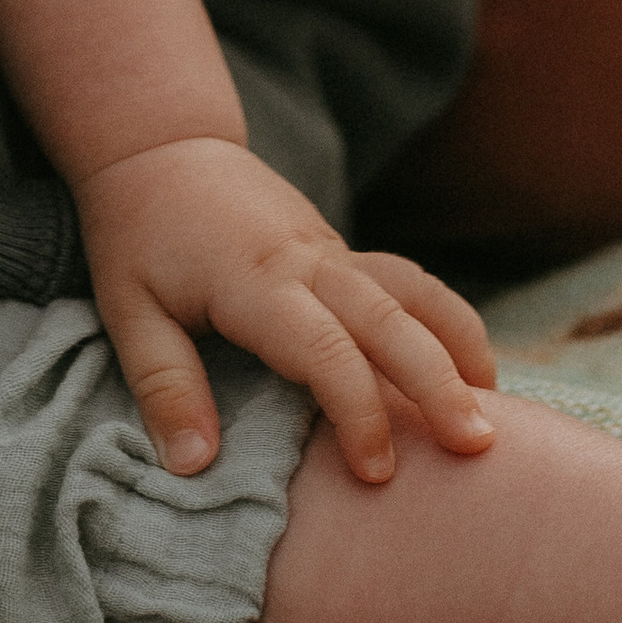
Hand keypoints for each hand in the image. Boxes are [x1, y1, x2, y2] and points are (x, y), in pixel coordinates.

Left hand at [79, 141, 498, 481]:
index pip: (323, 348)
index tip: (375, 473)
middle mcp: (308, 261)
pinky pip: (410, 282)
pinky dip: (448, 321)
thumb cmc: (138, 236)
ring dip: (460, 345)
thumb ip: (164, 385)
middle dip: (438, 382)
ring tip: (493, 410)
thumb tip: (193, 467)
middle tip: (478, 446)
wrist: (161, 149)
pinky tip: (470, 368)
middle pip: (391, 318)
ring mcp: (333, 251)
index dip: (357, 409)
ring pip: (416, 291)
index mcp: (255, 282)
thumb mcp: (128, 310)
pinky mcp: (343, 250)